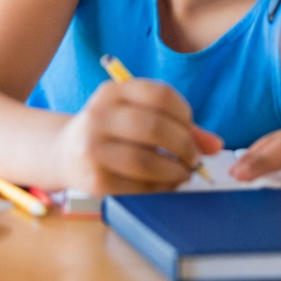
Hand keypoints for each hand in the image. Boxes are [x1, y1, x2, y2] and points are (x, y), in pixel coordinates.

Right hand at [55, 80, 222, 194]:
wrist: (64, 153)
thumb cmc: (113, 133)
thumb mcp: (137, 116)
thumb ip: (178, 126)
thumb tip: (215, 146)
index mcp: (112, 92)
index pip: (159, 95)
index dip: (184, 114)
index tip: (190, 129)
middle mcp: (98, 116)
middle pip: (154, 128)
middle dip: (184, 146)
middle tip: (193, 158)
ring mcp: (92, 148)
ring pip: (146, 160)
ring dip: (174, 171)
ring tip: (182, 174)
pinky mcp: (93, 180)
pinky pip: (137, 187)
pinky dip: (160, 188)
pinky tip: (164, 185)